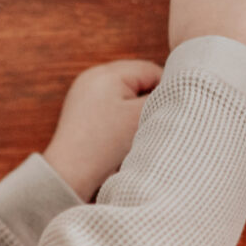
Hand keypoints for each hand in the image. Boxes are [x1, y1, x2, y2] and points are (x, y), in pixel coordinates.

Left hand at [43, 59, 162, 200]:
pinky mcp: (81, 111)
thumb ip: (161, 97)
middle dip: (148, 100)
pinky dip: (120, 118)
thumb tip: (175, 89)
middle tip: (153, 123)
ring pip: (124, 94)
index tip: (171, 112)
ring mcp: (84, 93)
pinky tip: (120, 137)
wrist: (70, 175)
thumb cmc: (105, 146)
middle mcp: (92, 77)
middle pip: (136, 80)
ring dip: (134, 110)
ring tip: (134, 132)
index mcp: (107, 73)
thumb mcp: (140, 117)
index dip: (166, 90)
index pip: (151, 70)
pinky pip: (110, 106)